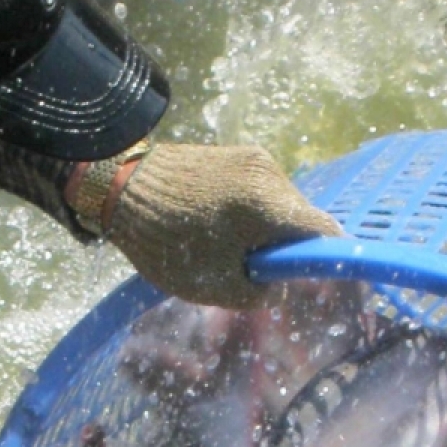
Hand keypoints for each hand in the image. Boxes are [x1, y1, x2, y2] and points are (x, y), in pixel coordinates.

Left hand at [106, 142, 342, 308]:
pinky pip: (265, 191)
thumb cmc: (165, 242)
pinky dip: (256, 213)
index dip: (327, 258)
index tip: (315, 276)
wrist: (119, 186)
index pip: (325, 231)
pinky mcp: (240, 154)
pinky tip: (224, 225)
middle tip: (258, 268)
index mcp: (268, 204)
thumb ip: (261, 292)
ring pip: (284, 205)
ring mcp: (255, 159)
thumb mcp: (216, 286)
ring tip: (233, 245)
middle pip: (304, 218)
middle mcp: (270, 174)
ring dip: (271, 229)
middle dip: (289, 246)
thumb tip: (281, 283)